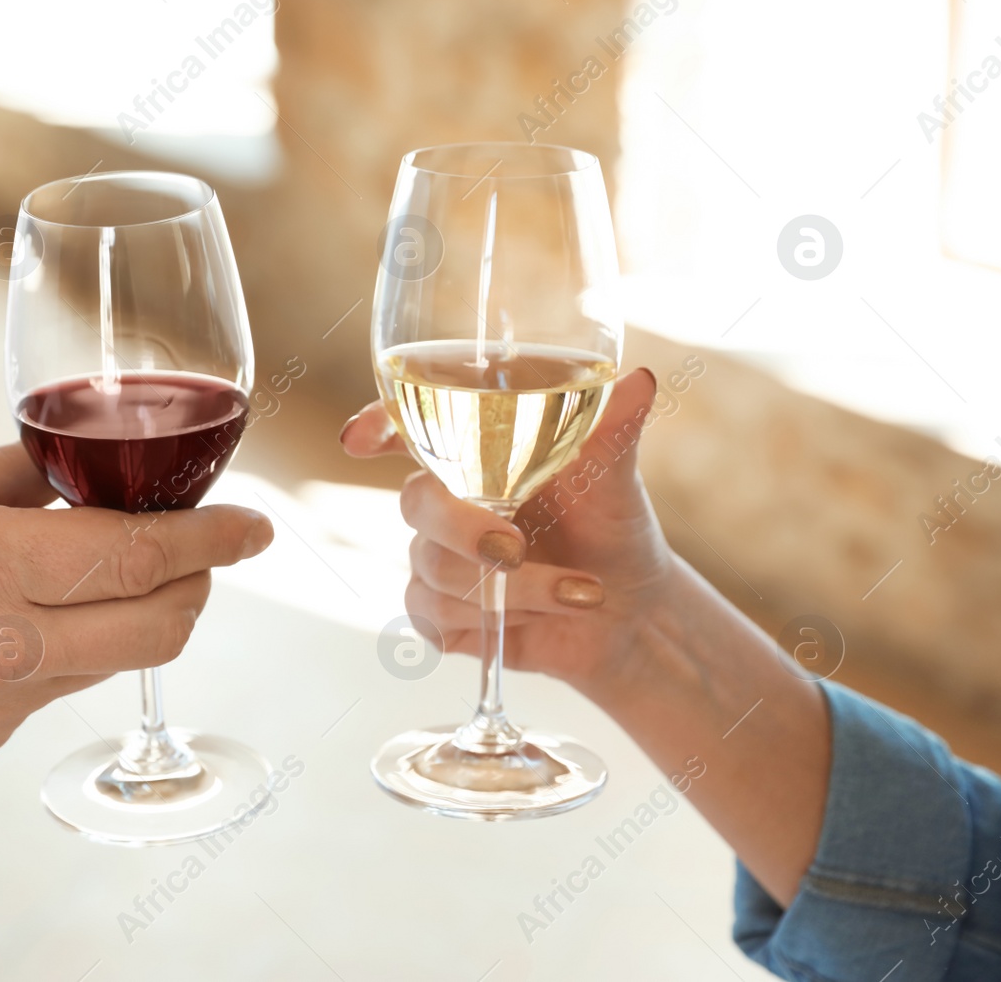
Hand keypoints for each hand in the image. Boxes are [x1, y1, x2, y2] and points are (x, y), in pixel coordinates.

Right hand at [0, 444, 273, 781]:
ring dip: (144, 614)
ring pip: (116, 659)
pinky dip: (77, 646)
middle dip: (203, 585)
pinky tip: (36, 616)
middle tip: (206, 549)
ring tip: (120, 569)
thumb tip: (70, 462)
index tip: (257, 524)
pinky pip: (59, 688)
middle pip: (159, 624)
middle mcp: (4, 645)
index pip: (138, 554)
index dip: (213, 539)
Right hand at [341, 369, 674, 693]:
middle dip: (463, 529)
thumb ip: (611, 431)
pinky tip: (533, 620)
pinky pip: (430, 613)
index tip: (360, 440)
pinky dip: (491, 619)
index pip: (407, 429)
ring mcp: (437, 557)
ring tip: (579, 593)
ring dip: (512, 587)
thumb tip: (640, 380)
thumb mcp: (615, 480)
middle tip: (515, 549)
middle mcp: (448, 501)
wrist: (631, 615)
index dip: (376, 428)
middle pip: (414, 502)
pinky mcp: (439, 613)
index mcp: (475, 454)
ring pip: (432, 567)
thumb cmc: (615, 531)